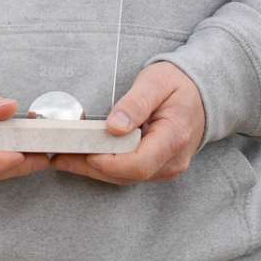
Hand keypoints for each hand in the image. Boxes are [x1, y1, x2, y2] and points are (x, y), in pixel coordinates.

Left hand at [49, 62, 206, 184]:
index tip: (79, 150)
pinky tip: (83, 155)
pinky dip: (104, 166)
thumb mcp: (156, 83)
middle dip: (89, 167)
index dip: (106, 161)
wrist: (203, 93)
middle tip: (56, 155)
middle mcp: (172, 161)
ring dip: (92, 169)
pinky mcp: (158, 167)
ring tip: (62, 156)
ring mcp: (166, 167)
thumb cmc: (179, 84)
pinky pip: (128, 172)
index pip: (137, 164)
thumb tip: (114, 127)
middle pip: (126, 175)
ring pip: (124, 177)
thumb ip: (135, 104)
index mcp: (173, 139)